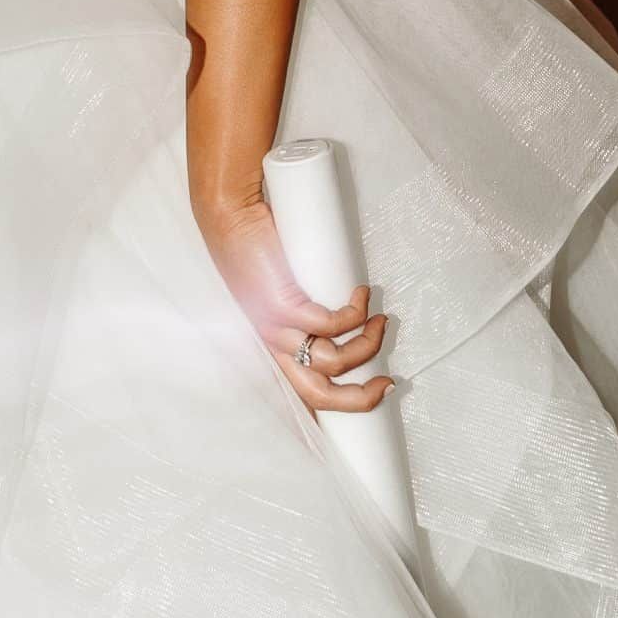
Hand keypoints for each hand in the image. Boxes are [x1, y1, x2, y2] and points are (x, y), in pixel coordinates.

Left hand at [195, 198, 392, 414]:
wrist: (230, 214)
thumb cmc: (255, 245)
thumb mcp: (278, 286)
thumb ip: (304, 303)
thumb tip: (347, 309)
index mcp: (272, 343)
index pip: (302, 391)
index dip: (338, 403)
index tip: (371, 392)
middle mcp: (272, 342)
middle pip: (318, 394)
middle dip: (360, 398)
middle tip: (387, 382)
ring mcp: (275, 326)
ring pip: (331, 363)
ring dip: (367, 345)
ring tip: (379, 320)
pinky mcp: (281, 304)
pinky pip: (329, 325)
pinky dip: (354, 315)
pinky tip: (360, 296)